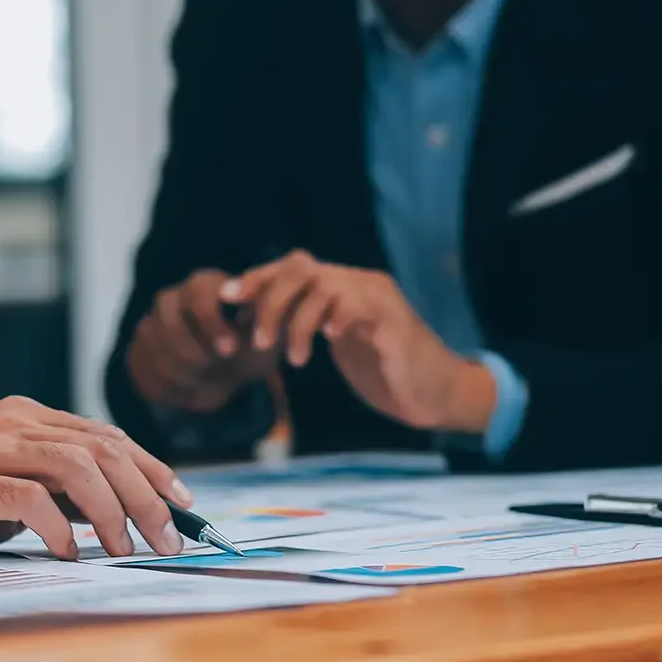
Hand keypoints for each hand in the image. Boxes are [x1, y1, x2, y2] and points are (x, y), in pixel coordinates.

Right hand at [0, 396, 192, 559]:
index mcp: (27, 417)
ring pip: (74, 466)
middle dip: (146, 495)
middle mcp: (12, 424)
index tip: (184, 504)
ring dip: (111, 511)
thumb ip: (55, 488)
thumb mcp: (9, 487)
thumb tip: (123, 513)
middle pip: (101, 449)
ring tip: (124, 549)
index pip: (107, 436)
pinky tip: (68, 552)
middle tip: (166, 539)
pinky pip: (26, 498)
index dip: (153, 468)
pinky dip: (58, 526)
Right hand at [127, 268, 275, 411]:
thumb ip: (266, 319)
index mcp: (204, 286)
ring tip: (206, 380)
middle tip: (214, 369)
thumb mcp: (266, 334)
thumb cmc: (250, 347)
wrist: (226, 373)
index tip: (229, 350)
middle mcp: (172, 299)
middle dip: (192, 350)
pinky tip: (188, 389)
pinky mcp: (137, 350)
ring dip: (183, 370)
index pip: (198, 291)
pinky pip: (143, 367)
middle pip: (168, 319)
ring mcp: (150, 324)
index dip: (211, 321)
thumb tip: (266, 307)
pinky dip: (167, 384)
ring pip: (154, 346)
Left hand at [225, 250, 494, 432]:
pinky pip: (357, 306)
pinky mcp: (393, 321)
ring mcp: (377, 299)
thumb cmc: (382, 371)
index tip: (227, 298)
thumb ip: (304, 324)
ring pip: (322, 288)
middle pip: (300, 269)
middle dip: (269, 300)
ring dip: (296, 322)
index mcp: (341, 286)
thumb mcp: (334, 344)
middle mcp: (358, 283)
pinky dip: (335, 320)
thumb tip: (255, 320)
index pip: (291, 267)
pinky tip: (327, 341)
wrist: (434, 393)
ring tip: (293, 358)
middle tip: (259, 340)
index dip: (257, 278)